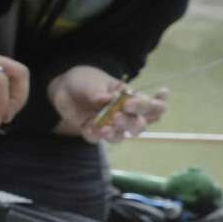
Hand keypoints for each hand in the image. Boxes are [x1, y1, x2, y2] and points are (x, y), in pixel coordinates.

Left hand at [48, 66, 168, 142]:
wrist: (65, 89)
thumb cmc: (87, 82)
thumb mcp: (92, 83)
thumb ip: (99, 92)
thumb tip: (108, 99)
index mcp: (132, 99)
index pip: (154, 106)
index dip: (157, 105)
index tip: (144, 98)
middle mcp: (125, 114)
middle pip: (140, 125)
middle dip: (132, 123)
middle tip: (117, 116)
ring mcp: (110, 125)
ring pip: (121, 136)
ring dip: (114, 134)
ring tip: (104, 128)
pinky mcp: (94, 132)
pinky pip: (96, 139)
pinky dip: (93, 135)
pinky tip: (86, 127)